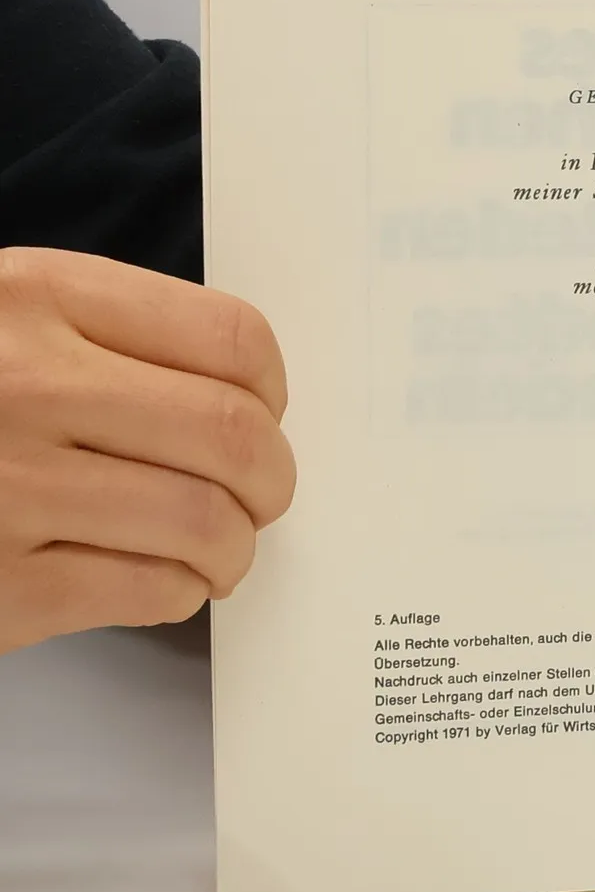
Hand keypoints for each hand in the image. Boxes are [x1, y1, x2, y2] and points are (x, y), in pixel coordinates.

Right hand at [0, 248, 295, 651]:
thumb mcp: (3, 321)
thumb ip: (108, 337)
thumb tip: (246, 399)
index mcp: (36, 299)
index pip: (230, 338)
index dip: (272, 390)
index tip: (265, 414)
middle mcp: (25, 386)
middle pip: (234, 435)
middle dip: (272, 479)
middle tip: (262, 496)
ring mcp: (6, 489)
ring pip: (203, 522)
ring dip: (234, 547)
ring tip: (217, 550)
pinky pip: (146, 590)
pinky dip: (180, 592)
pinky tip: (162, 581)